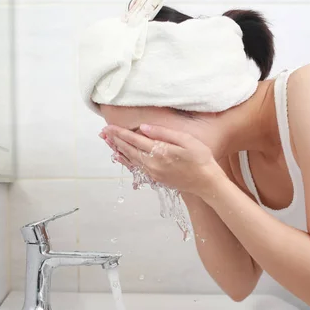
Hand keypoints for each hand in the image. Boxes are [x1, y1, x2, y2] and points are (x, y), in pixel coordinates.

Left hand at [101, 124, 225, 196]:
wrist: (207, 182)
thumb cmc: (200, 159)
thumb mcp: (186, 140)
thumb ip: (164, 133)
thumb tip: (144, 128)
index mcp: (159, 152)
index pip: (134, 139)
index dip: (120, 133)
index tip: (109, 127)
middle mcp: (152, 164)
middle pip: (128, 150)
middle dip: (115, 140)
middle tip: (103, 133)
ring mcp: (153, 173)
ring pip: (130, 159)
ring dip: (118, 150)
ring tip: (107, 142)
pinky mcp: (156, 178)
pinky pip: (136, 168)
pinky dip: (126, 161)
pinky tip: (120, 157)